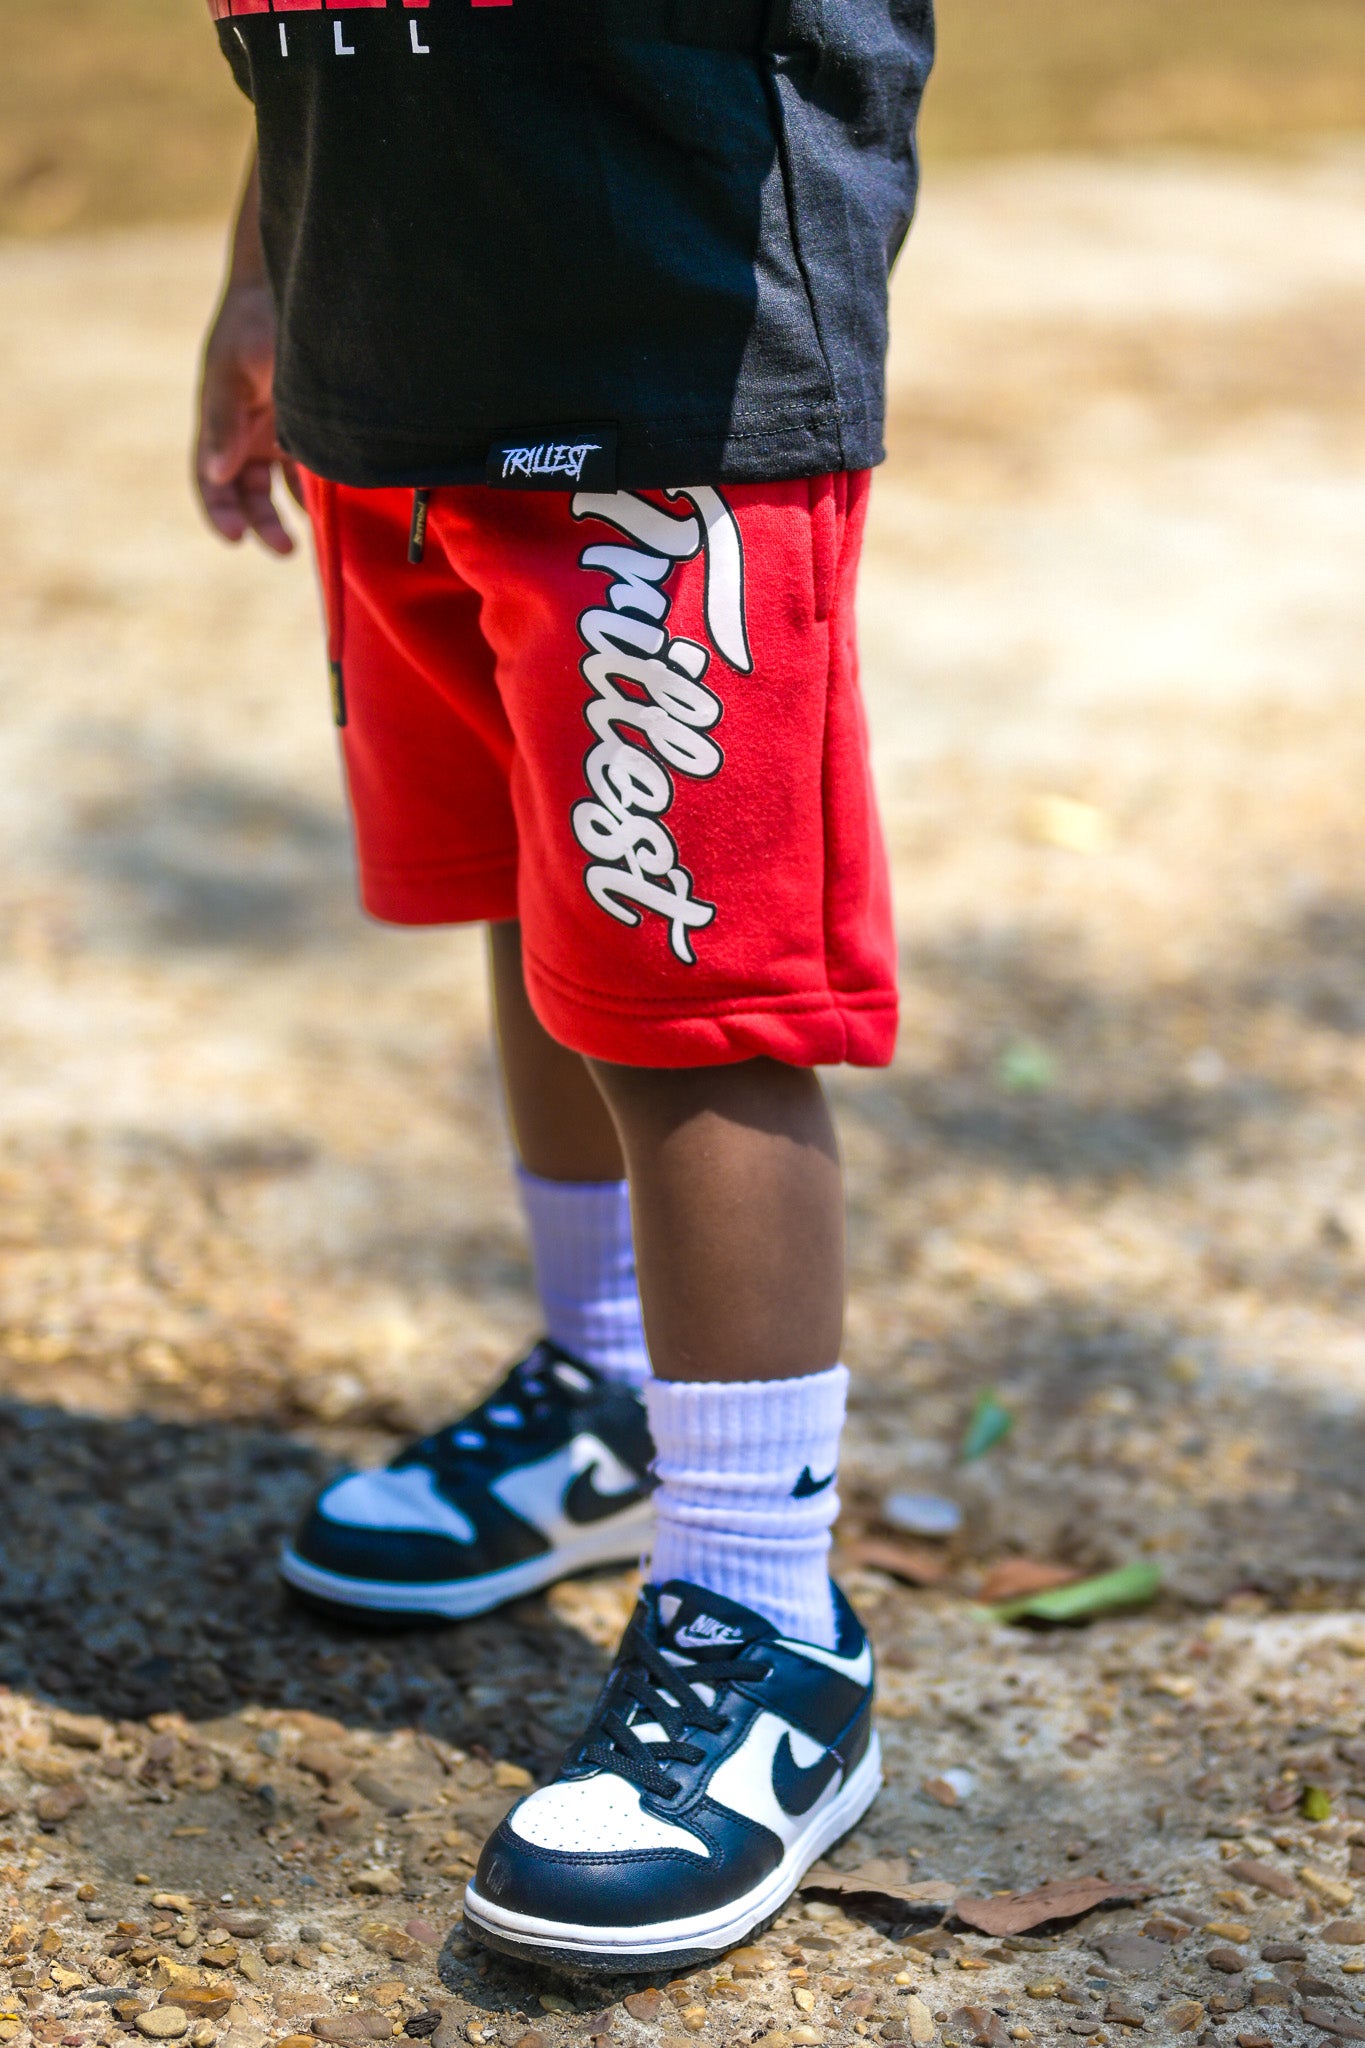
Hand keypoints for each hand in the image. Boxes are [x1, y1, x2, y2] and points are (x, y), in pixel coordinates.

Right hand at [194, 281, 298, 554]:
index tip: (237, 538)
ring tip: (312, 537)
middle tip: (284, 549)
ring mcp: (282, 433)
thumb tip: (215, 473)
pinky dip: (322, 492)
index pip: (211, 481)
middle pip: (249, 494)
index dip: (220, 512)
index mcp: (222, 425)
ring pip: (284, 489)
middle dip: (263, 524)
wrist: (294, 284)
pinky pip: (317, 471)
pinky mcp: (314, 429)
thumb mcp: (233, 369)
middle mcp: (249, 436)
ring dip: (294, 516)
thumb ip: (223, 421)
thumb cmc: (253, 322)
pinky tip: (335, 506)